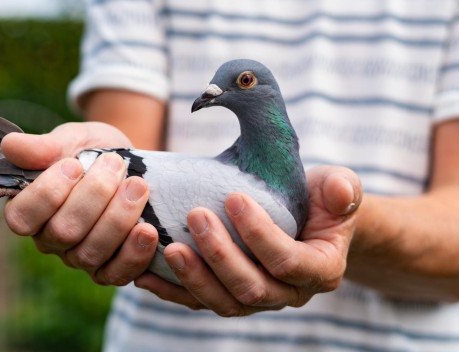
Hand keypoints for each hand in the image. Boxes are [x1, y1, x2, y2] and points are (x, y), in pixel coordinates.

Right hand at [1, 122, 158, 285]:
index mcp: (30, 210)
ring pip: (90, 254)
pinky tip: (147, 229)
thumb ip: (44, 147)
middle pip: (63, 233)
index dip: (47, 193)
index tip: (74, 164)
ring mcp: (79, 257)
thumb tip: (10, 146)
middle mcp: (50, 240)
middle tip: (115, 164)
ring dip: (118, 218)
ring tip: (138, 186)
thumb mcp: (71, 140)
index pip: (22, 218)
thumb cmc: (92, 150)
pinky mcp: (109, 268)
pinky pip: (116, 274)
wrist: (129, 163)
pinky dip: (134, 254)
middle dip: (94, 195)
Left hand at [134, 166, 361, 315]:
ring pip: (224, 302)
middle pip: (252, 288)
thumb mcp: (338, 188)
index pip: (288, 262)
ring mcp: (257, 299)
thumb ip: (345, 190)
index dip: (261, 234)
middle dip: (221, 254)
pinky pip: (199, 302)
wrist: (307, 219)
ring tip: (170, 247)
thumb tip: (341, 193)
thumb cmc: (320, 200)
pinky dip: (172, 291)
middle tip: (196, 216)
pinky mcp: (229, 295)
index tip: (234, 197)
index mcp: (319, 270)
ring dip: (195, 278)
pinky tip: (146, 273)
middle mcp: (288, 293)